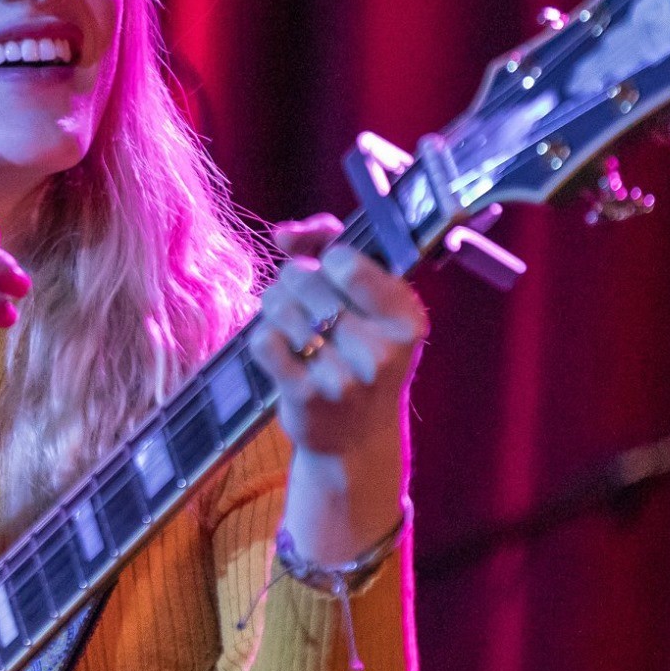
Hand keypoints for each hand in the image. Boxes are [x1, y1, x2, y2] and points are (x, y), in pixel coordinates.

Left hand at [248, 215, 426, 526]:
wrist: (356, 436)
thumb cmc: (359, 350)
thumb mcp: (368, 300)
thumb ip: (330, 245)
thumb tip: (283, 234)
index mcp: (407, 319)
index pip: (344, 261)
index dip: (326, 260)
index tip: (332, 275)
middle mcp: (382, 350)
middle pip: (303, 279)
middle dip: (294, 282)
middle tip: (305, 303)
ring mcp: (344, 378)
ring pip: (279, 306)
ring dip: (275, 308)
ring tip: (292, 326)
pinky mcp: (306, 397)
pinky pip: (262, 340)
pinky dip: (264, 337)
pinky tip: (282, 352)